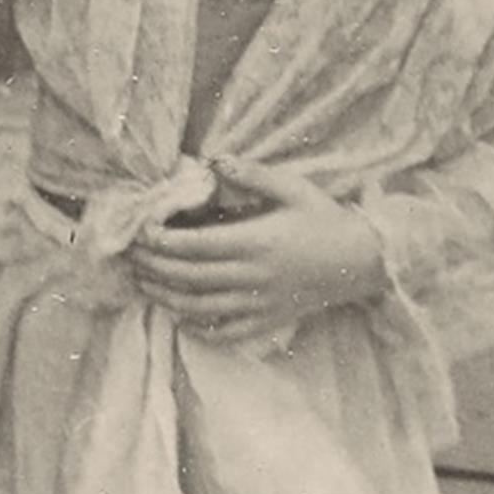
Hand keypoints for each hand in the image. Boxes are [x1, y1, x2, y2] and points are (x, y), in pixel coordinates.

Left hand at [128, 169, 385, 343]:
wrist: (364, 261)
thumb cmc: (326, 220)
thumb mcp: (294, 188)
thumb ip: (252, 174)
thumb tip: (212, 160)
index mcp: (255, 242)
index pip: (194, 246)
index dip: (160, 242)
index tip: (139, 232)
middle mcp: (252, 277)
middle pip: (188, 277)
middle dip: (153, 267)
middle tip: (129, 257)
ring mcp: (259, 304)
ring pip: (199, 307)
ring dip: (165, 297)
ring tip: (143, 283)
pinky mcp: (268, 321)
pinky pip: (225, 332)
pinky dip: (198, 329)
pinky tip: (181, 318)